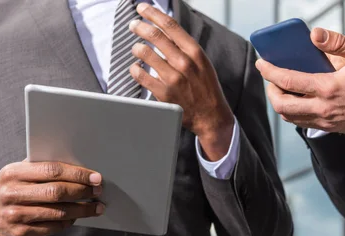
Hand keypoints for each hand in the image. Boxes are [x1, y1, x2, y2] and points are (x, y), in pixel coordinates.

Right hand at [0, 161, 104, 235]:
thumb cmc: (11, 188)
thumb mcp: (18, 172)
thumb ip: (42, 168)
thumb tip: (78, 167)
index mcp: (13, 173)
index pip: (52, 171)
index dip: (77, 174)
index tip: (95, 177)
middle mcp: (11, 194)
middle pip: (56, 192)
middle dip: (82, 192)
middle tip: (98, 191)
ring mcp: (14, 215)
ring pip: (58, 212)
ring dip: (82, 210)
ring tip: (96, 207)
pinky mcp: (19, 233)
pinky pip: (52, 227)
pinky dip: (68, 222)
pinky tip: (77, 217)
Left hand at [129, 3, 233, 160]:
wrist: (211, 116)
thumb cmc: (206, 88)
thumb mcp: (202, 63)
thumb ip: (185, 47)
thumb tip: (165, 30)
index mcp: (195, 53)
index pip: (170, 26)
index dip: (153, 13)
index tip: (143, 8)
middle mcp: (184, 63)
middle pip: (155, 36)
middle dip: (140, 27)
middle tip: (133, 25)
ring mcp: (173, 79)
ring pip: (144, 53)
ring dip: (136, 48)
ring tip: (136, 49)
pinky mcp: (163, 93)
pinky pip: (140, 75)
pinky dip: (135, 69)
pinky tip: (137, 68)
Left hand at [256, 28, 344, 135]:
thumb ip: (337, 43)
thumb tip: (314, 35)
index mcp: (328, 88)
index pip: (288, 80)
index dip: (269, 71)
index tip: (262, 63)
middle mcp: (323, 108)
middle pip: (282, 105)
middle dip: (270, 91)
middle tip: (271, 78)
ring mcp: (325, 121)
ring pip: (290, 117)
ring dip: (281, 103)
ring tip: (283, 88)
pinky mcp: (330, 128)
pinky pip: (302, 123)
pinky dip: (294, 112)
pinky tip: (299, 99)